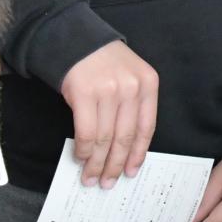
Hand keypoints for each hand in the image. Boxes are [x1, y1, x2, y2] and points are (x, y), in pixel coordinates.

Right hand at [59, 42, 158, 186]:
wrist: (73, 39)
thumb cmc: (102, 63)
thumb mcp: (129, 77)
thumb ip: (131, 107)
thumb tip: (123, 150)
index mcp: (148, 83)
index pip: (146, 128)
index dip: (138, 154)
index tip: (131, 172)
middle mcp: (131, 87)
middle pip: (125, 137)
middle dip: (115, 165)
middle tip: (108, 183)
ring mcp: (108, 90)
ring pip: (105, 138)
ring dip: (97, 163)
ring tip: (90, 177)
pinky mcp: (84, 93)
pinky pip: (86, 132)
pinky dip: (83, 150)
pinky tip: (80, 158)